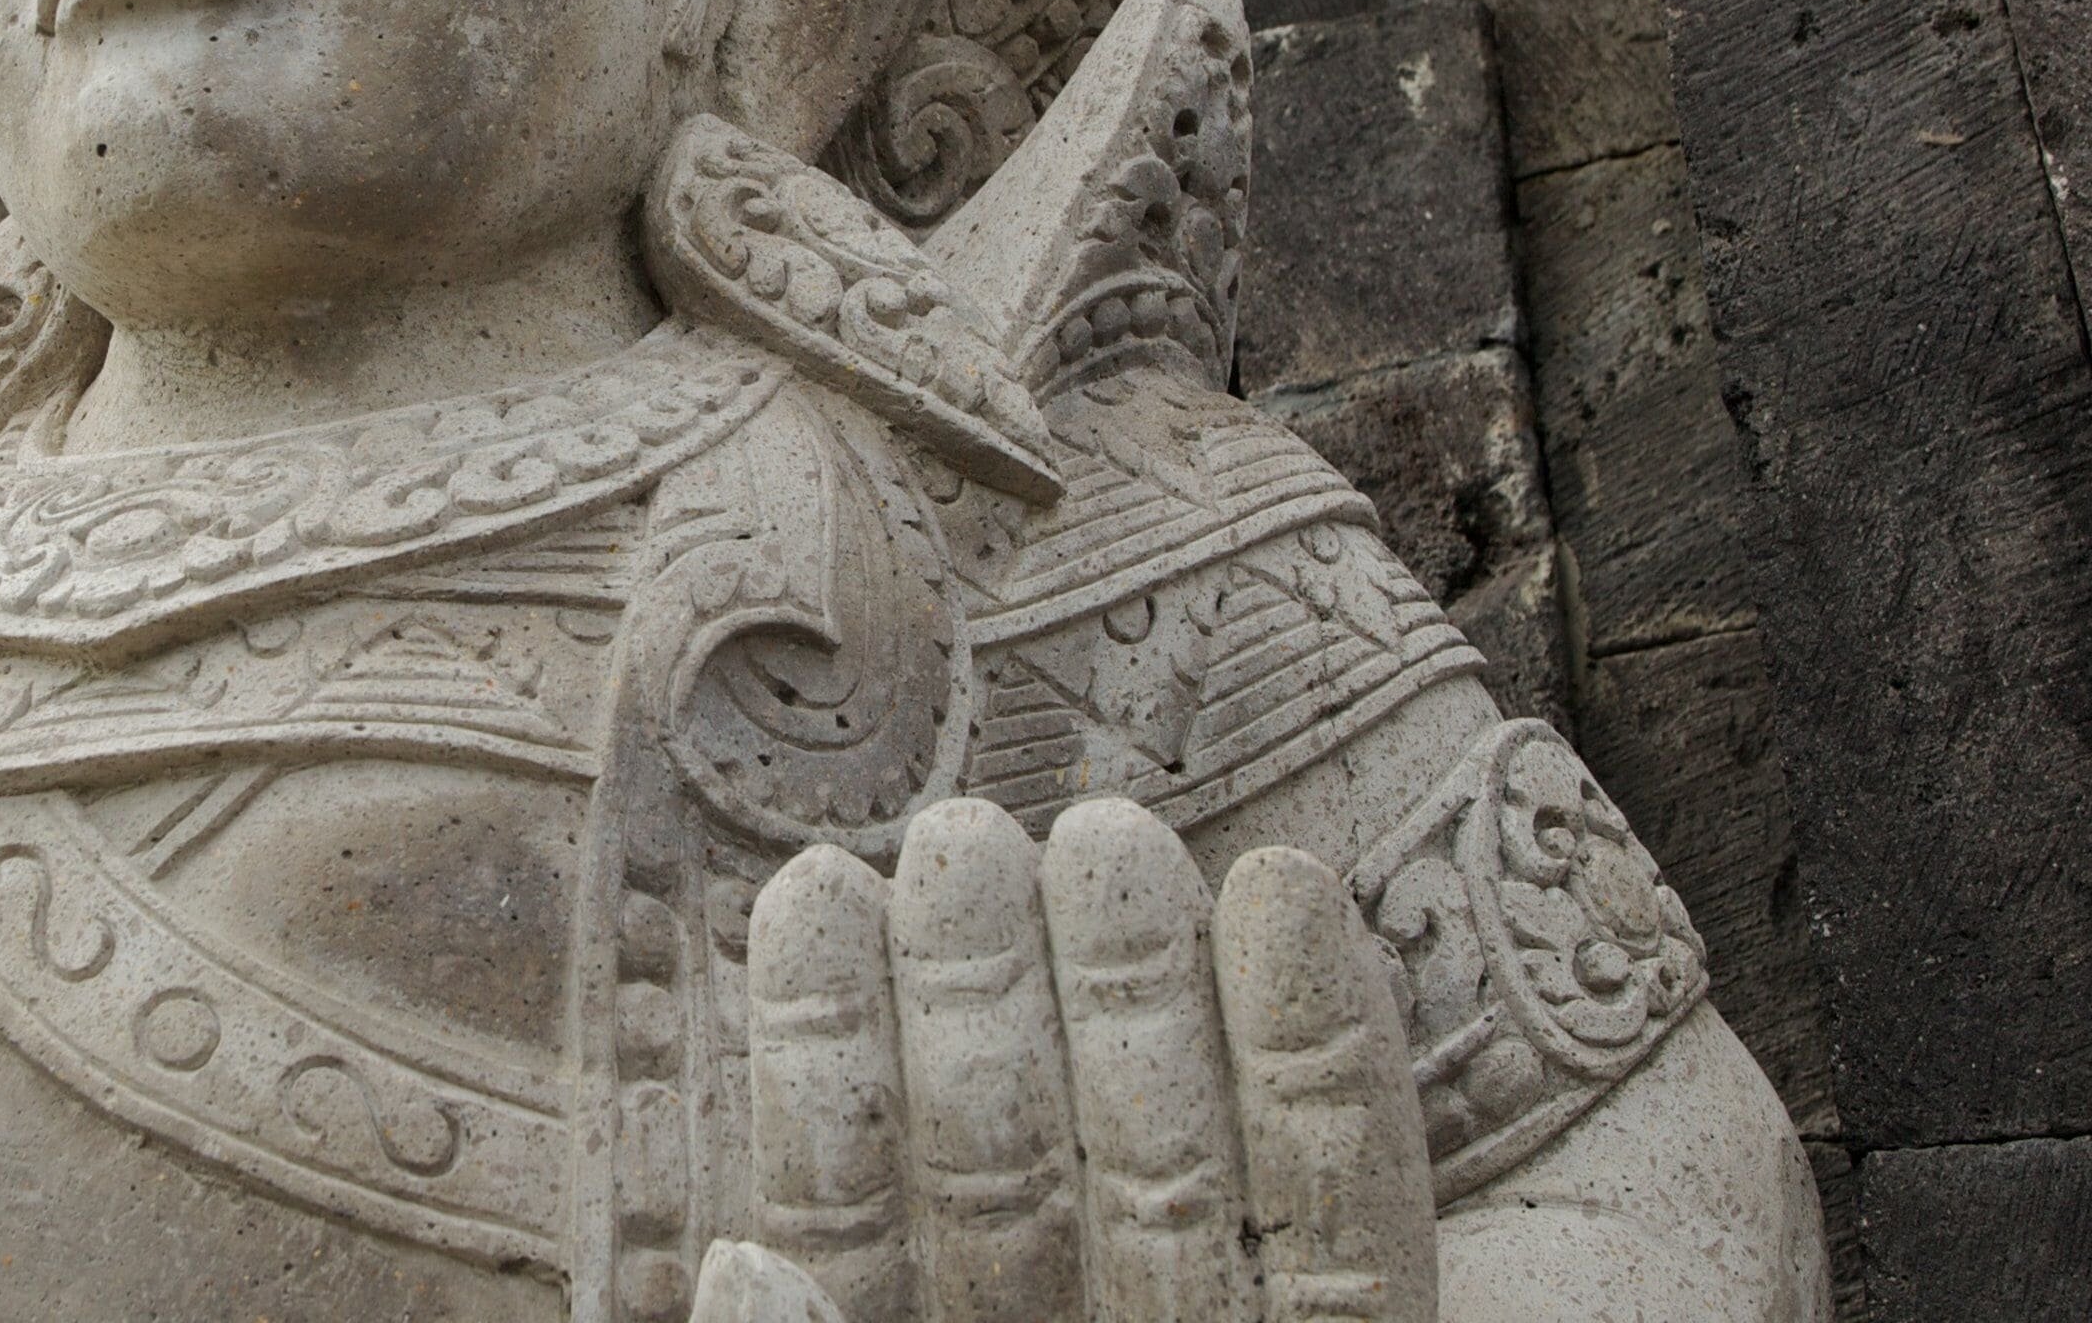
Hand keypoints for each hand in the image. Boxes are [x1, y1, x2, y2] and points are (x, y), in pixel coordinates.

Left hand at [697, 800, 1435, 1322]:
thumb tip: (743, 1266)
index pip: (848, 1221)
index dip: (828, 1054)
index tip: (817, 884)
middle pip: (1017, 1166)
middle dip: (992, 991)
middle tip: (967, 828)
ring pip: (1173, 1162)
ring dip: (1146, 985)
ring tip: (1108, 825)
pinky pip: (1347, 1228)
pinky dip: (1330, 1067)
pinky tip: (1296, 897)